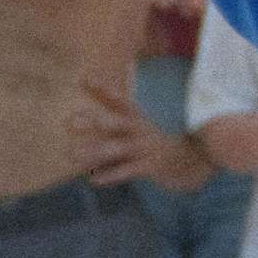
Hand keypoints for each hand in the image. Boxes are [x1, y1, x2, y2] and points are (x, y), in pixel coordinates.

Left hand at [71, 82, 212, 191]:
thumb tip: (115, 78)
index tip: (84, 79)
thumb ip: (120, 108)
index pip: (119, 99)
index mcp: (137, 117)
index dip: (102, 89)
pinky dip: (110, 175)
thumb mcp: (139, 123)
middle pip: (115, 122)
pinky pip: (126, 171)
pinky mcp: (149, 167)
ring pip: (117, 148)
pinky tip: (93, 179)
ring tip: (72, 153)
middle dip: (92, 121)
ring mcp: (145, 148)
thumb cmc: (153, 142)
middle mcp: (141, 129)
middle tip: (68, 121)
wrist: (189, 162)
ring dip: (94, 151)